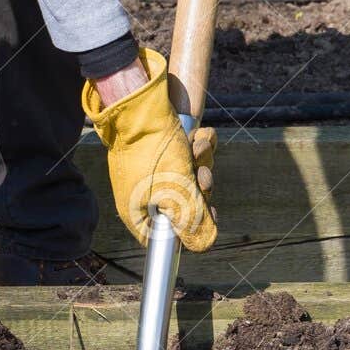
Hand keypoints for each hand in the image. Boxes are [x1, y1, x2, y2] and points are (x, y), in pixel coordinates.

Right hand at [83, 47, 217, 251]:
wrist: (139, 104)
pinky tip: (195, 137)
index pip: (167, 239)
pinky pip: (190, 157)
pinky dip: (198, 146)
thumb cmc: (152, 150)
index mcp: (139, 213)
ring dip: (201, 163)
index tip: (209, 215)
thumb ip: (192, 222)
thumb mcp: (176, 192)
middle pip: (185, 207)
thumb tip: (205, 245)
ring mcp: (155, 172)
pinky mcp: (164, 151)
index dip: (191, 231)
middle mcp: (146, 195)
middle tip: (200, 175)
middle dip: (200, 188)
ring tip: (194, 147)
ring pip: (191, 179)